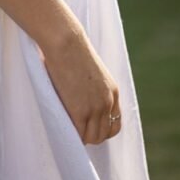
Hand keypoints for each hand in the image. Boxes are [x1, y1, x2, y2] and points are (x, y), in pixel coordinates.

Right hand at [39, 29, 121, 144]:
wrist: (65, 42)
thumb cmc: (71, 51)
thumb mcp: (91, 72)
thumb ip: (93, 88)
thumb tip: (83, 98)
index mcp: (113, 91)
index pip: (114, 123)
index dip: (102, 129)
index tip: (90, 127)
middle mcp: (108, 102)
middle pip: (104, 134)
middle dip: (91, 135)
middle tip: (76, 129)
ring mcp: (95, 108)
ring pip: (93, 138)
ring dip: (82, 137)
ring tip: (69, 128)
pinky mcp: (80, 111)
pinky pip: (79, 135)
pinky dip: (72, 136)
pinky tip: (65, 127)